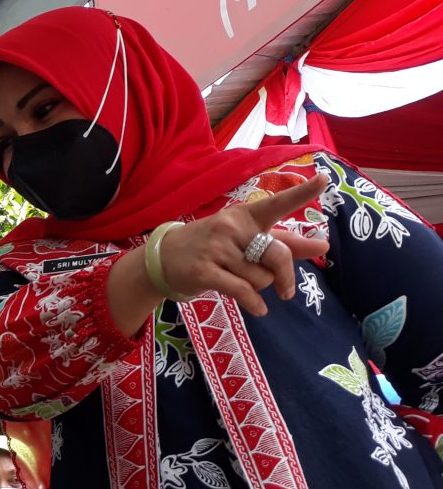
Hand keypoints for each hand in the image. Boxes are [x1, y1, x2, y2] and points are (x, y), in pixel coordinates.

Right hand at [157, 175, 329, 316]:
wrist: (165, 258)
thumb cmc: (214, 246)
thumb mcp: (247, 238)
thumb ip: (286, 243)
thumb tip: (325, 246)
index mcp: (246, 215)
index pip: (277, 204)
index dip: (301, 193)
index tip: (324, 179)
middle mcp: (232, 227)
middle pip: (276, 255)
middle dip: (285, 276)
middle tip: (287, 291)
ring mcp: (216, 249)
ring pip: (260, 278)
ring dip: (259, 288)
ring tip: (242, 282)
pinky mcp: (204, 271)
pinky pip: (242, 291)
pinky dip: (254, 303)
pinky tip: (259, 309)